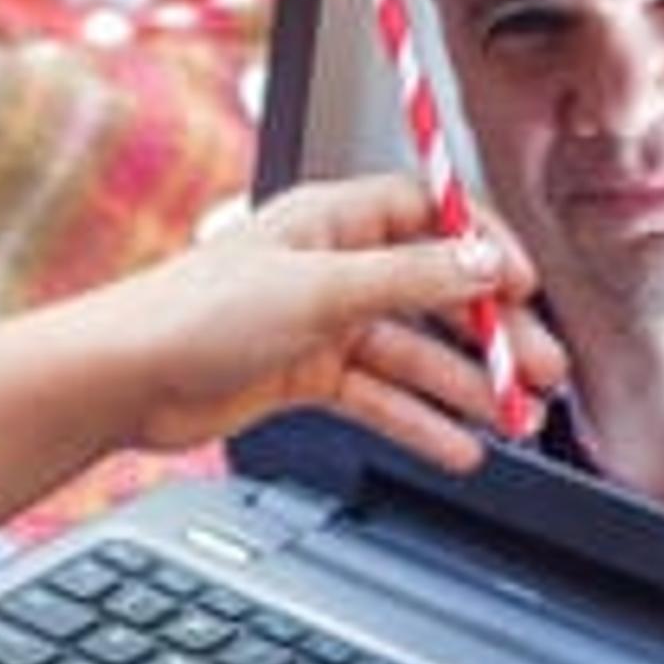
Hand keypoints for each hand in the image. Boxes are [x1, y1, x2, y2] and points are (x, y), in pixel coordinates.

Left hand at [94, 172, 567, 472]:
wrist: (124, 378)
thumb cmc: (193, 313)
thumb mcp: (319, 288)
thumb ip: (409, 277)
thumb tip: (483, 263)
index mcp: (334, 219)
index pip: (434, 217)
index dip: (484, 251)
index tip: (525, 289)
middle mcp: (332, 266)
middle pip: (434, 291)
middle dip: (491, 333)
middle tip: (540, 371)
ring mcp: (320, 323)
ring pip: (413, 352)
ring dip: (464, 385)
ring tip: (510, 419)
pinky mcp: (305, 375)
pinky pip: (380, 396)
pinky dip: (418, 420)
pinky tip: (455, 446)